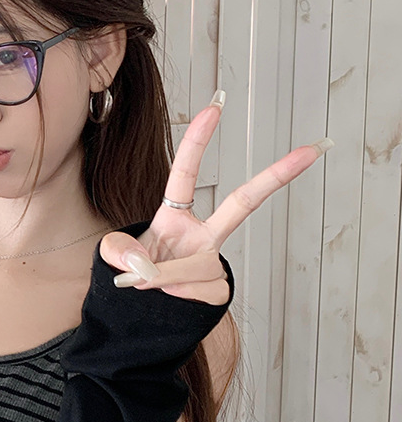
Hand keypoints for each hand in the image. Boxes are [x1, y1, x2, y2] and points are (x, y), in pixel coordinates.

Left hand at [99, 92, 333, 304]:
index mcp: (176, 217)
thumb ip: (118, 251)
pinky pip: (204, 290)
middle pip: (244, 202)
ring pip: (201, 264)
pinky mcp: (219, 289)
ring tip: (151, 287)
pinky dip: (180, 296)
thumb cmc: (133, 276)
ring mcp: (214, 260)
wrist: (142, 315)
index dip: (198, 141)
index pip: (186, 174)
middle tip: (310, 150)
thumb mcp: (111, 256)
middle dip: (277, 176)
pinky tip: (173, 300)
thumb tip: (144, 264)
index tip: (215, 106)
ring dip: (169, 277)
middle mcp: (203, 235)